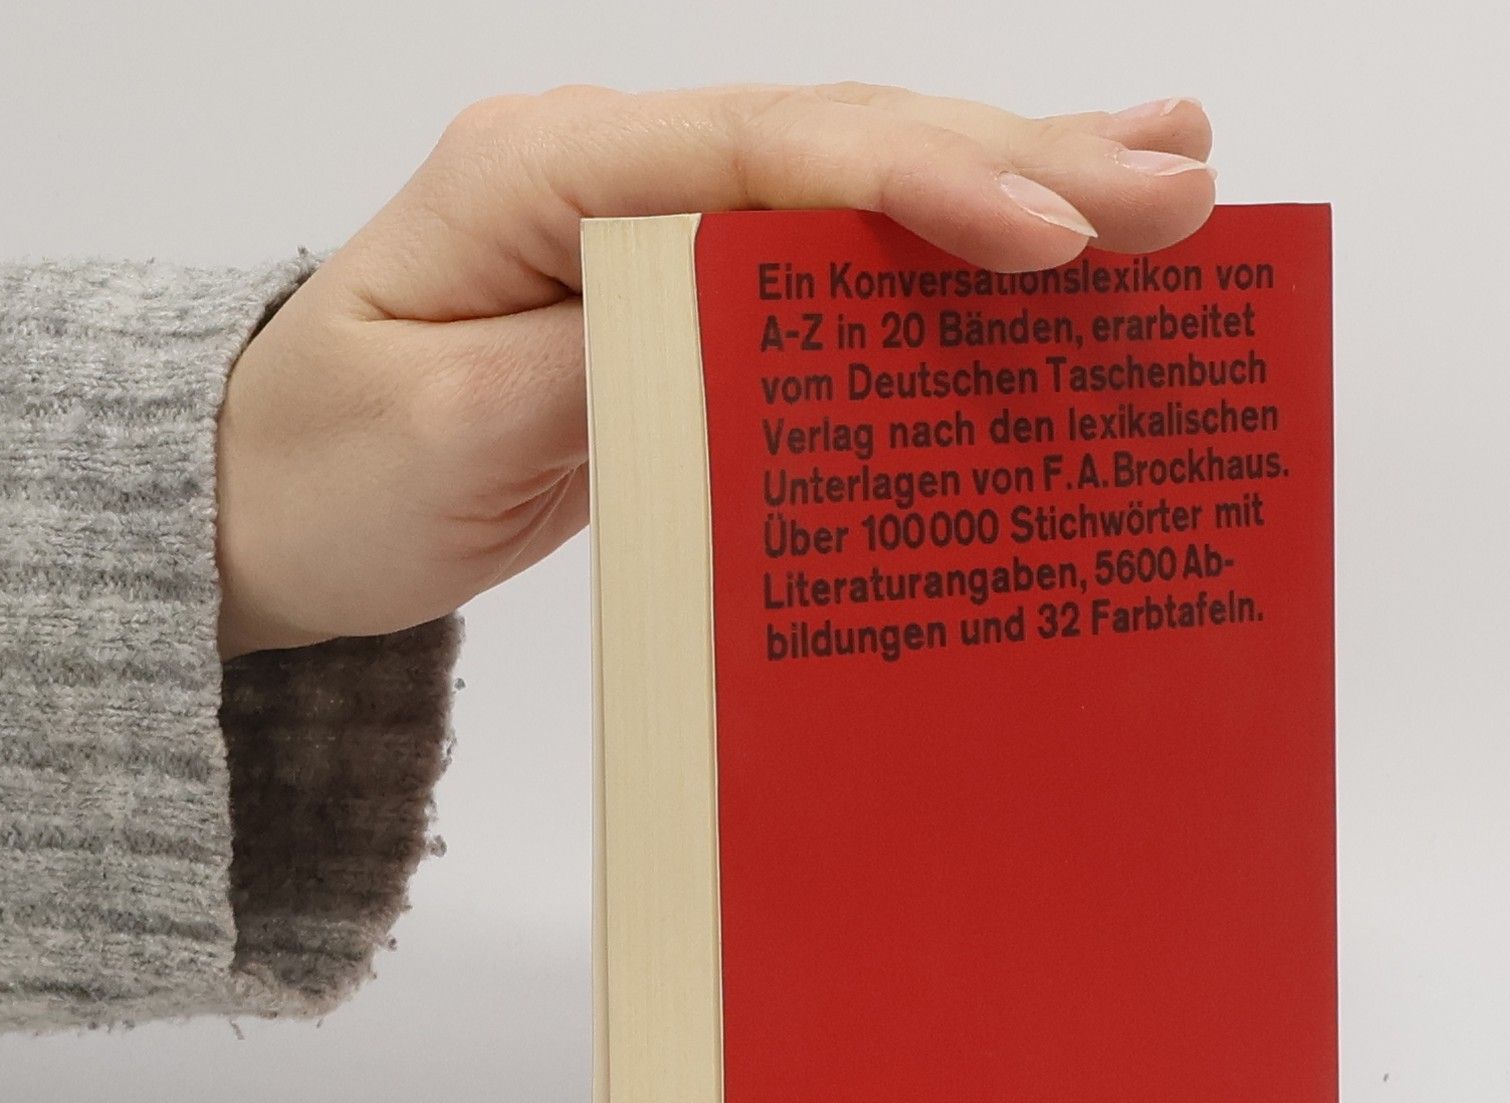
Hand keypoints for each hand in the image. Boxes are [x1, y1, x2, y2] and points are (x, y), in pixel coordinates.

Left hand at [212, 81, 1215, 659]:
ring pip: (864, 193)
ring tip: (1175, 176)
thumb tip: (744, 327)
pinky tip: (1052, 250)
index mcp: (548, 176)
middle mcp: (621, 175)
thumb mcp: (441, 433)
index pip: (764, 158)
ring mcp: (664, 233)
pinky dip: (956, 264)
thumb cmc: (332, 468)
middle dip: (1022, 159)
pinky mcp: (696, 307)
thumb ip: (593, 368)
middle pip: (845, 146)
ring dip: (1021, 180)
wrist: (274, 498)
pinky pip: (844, 274)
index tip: (1054, 229)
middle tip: (1184, 182)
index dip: (919, 185)